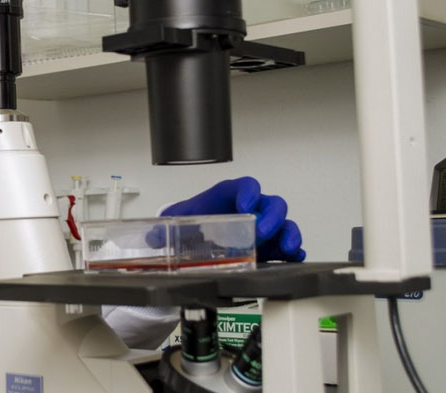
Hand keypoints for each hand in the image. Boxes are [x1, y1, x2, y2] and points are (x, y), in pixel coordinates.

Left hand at [160, 177, 305, 261]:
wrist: (197, 236)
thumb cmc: (194, 220)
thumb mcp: (180, 220)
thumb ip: (167, 227)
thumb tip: (151, 237)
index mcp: (230, 196)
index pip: (246, 186)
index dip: (249, 193)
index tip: (245, 206)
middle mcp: (253, 208)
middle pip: (272, 203)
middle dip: (271, 216)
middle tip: (261, 232)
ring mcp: (265, 227)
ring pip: (285, 223)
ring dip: (288, 234)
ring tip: (286, 248)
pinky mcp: (270, 246)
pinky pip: (288, 245)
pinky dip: (293, 252)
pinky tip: (293, 258)